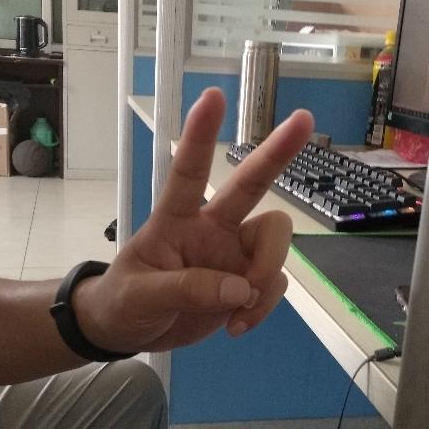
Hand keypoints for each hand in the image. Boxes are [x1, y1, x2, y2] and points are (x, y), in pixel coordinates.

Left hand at [73, 87, 313, 352]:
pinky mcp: (246, 282)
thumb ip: (185, 290)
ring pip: (275, 242)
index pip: (188, 172)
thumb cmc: (123, 301)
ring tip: (240, 309)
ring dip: (266, 274)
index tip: (213, 97)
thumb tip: (240, 288)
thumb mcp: (140, 297)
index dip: (201, 135)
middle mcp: (212, 228)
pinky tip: (238, 324)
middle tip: (305, 120)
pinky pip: (273, 284)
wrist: (126, 332)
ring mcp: (233, 254)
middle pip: (252, 185)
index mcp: (176, 220)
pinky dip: (263, 306)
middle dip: (277, 153)